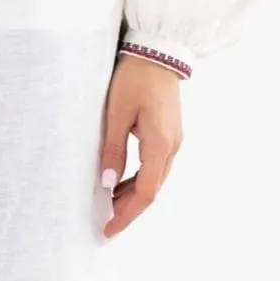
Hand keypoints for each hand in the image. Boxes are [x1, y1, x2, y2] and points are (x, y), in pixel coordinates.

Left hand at [99, 52, 183, 238]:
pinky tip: (122, 183)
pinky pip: (155, 166)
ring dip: (134, 195)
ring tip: (109, 205)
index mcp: (160, 145)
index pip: (145, 193)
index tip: (109, 230)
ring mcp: (173, 141)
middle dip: (129, 210)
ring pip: (155, 180)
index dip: (127, 215)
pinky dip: (139, 180)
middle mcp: (172, 147)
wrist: (158, 50)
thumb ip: (113, 150)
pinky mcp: (169, 134)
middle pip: (152, 191)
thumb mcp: (117, 114)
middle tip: (106, 223)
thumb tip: (108, 184)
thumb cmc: (136, 77)